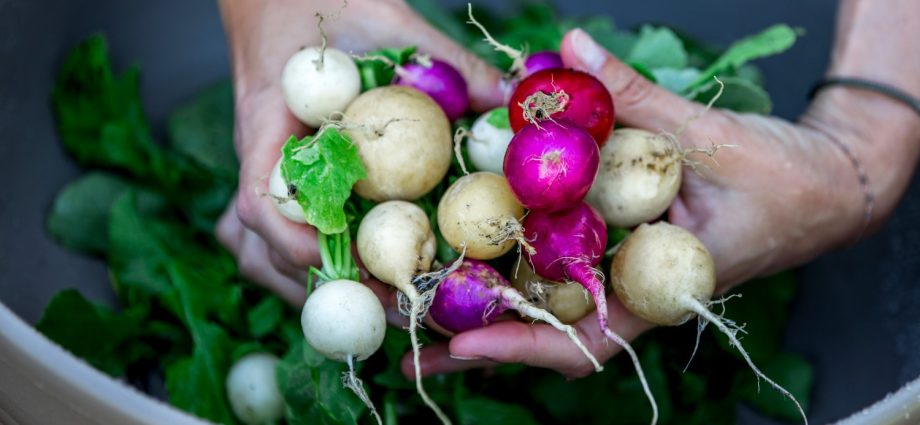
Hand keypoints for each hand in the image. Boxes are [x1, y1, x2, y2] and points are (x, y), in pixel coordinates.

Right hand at [215, 0, 502, 303]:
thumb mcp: (384, 18)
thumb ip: (442, 58)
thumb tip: (507, 99)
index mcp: (269, 124)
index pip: (261, 199)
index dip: (297, 242)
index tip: (348, 266)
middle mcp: (259, 159)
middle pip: (258, 246)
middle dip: (319, 287)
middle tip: (392, 306)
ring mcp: (263, 173)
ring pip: (257, 251)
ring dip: (306, 288)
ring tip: (378, 305)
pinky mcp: (278, 179)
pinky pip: (270, 236)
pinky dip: (304, 265)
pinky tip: (353, 275)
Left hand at [409, 28, 871, 378]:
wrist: (826, 184)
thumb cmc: (782, 176)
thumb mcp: (707, 135)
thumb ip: (634, 95)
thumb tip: (571, 46)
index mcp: (660, 288)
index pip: (585, 338)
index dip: (522, 345)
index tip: (460, 345)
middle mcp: (633, 291)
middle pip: (547, 336)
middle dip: (481, 347)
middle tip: (409, 353)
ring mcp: (624, 274)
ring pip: (549, 308)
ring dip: (487, 314)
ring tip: (419, 315)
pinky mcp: (619, 250)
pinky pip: (562, 267)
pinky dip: (517, 265)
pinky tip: (473, 256)